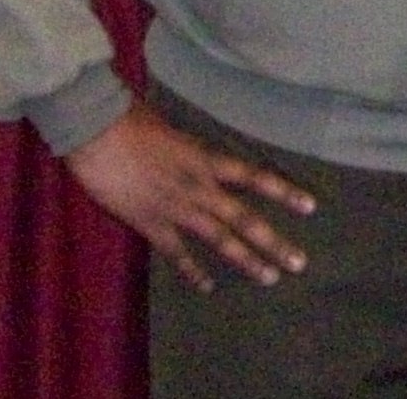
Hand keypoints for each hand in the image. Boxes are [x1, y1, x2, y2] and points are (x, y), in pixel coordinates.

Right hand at [64, 101, 316, 290]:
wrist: (96, 132)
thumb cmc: (131, 120)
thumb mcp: (173, 127)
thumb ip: (190, 146)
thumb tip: (195, 151)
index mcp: (207, 159)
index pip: (256, 178)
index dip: (285, 192)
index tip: (310, 207)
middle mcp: (200, 187)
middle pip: (245, 219)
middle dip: (274, 243)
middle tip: (299, 263)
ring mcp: (176, 208)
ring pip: (219, 240)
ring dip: (246, 260)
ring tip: (270, 278)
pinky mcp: (149, 223)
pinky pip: (177, 253)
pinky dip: (192, 272)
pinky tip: (207, 287)